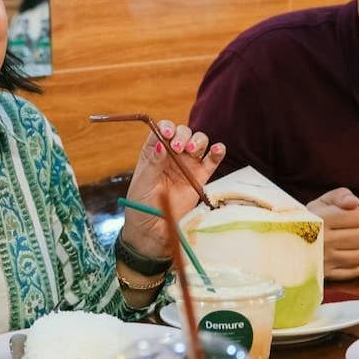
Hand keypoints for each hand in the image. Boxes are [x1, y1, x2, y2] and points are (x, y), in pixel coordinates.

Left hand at [120, 120, 225, 259]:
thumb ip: (153, 163)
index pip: (162, 130)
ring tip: (191, 151)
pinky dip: (217, 152)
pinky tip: (218, 149)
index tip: (166, 134)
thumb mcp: (143, 183)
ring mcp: (188, 165)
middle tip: (177, 148)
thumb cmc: (141, 205)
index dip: (166, 127)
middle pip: (183, 132)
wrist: (152, 230)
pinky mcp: (201, 178)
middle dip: (182, 135)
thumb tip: (160, 144)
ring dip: (197, 140)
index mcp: (154, 152)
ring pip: (199, 142)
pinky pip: (212, 161)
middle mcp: (172, 155)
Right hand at [309, 187, 358, 279]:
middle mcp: (323, 240)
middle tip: (343, 231)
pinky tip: (340, 257)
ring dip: (355, 249)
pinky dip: (351, 265)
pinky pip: (355, 271)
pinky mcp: (326, 274)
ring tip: (342, 244)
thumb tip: (355, 203)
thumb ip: (340, 195)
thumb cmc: (309, 220)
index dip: (354, 215)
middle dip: (357, 232)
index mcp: (322, 219)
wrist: (283, 243)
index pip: (357, 217)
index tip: (343, 217)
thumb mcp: (321, 203)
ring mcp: (325, 259)